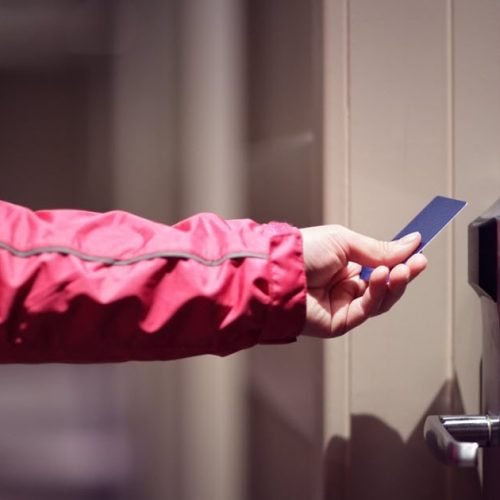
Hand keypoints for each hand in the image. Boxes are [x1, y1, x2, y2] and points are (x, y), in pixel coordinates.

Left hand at [300, 225, 426, 337]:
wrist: (279, 272)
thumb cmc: (302, 252)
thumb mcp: (344, 241)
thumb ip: (378, 249)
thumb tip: (410, 243)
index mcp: (345, 263)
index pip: (381, 264)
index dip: (400, 259)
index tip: (419, 250)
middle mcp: (345, 284)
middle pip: (385, 284)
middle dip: (404, 272)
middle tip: (419, 261)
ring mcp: (343, 303)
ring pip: (381, 299)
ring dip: (395, 284)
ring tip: (403, 269)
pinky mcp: (340, 321)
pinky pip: (367, 309)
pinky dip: (378, 293)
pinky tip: (382, 276)